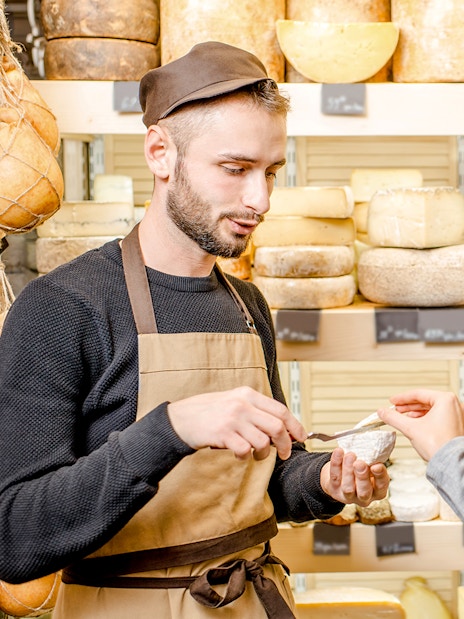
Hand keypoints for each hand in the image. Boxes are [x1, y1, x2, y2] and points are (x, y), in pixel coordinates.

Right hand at [167, 386, 306, 460]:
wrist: (181, 418)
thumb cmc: (209, 412)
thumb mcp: (234, 402)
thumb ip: (256, 411)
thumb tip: (283, 428)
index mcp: (248, 394)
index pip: (281, 409)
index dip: (295, 425)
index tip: (301, 437)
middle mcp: (242, 404)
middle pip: (277, 426)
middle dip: (285, 444)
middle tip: (284, 454)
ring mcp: (233, 419)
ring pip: (263, 441)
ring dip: (263, 454)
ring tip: (256, 455)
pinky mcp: (223, 433)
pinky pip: (245, 450)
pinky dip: (246, 456)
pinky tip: (239, 454)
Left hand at [320, 448, 388, 506]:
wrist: (340, 475)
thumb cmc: (359, 469)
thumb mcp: (370, 465)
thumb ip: (372, 460)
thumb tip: (376, 446)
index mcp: (377, 491)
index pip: (382, 485)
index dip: (380, 476)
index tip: (376, 465)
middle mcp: (364, 497)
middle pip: (364, 492)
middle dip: (362, 476)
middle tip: (360, 463)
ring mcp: (348, 496)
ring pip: (348, 487)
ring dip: (348, 470)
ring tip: (350, 455)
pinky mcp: (334, 490)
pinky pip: (335, 477)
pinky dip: (336, 464)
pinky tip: (339, 452)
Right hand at [377, 389, 463, 460]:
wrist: (451, 464)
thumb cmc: (440, 445)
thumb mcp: (410, 428)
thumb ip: (393, 418)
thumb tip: (383, 412)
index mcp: (446, 400)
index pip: (419, 394)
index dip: (402, 398)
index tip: (393, 401)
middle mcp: (455, 405)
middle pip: (425, 401)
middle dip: (408, 406)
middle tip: (396, 410)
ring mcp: (457, 416)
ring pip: (432, 409)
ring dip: (416, 413)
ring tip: (404, 418)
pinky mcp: (457, 426)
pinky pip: (438, 417)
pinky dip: (426, 419)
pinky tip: (417, 425)